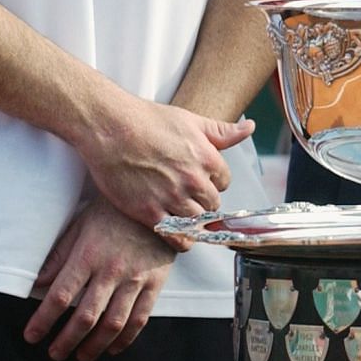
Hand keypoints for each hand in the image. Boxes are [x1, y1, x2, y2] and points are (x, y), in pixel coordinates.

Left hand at [26, 200, 173, 360]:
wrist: (157, 201)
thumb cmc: (112, 212)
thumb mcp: (80, 225)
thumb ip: (58, 256)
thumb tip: (36, 283)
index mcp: (88, 254)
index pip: (60, 295)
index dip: (43, 320)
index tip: (32, 336)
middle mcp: (111, 269)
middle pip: (86, 316)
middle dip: (67, 341)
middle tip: (55, 354)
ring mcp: (135, 278)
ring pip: (113, 323)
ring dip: (94, 346)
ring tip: (81, 356)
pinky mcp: (154, 283)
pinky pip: (139, 319)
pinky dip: (125, 339)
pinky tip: (112, 348)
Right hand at [80, 96, 253, 227]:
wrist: (110, 128)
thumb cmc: (148, 119)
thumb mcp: (190, 120)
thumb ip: (221, 131)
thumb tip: (249, 127)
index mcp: (206, 157)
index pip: (224, 181)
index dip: (213, 181)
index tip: (201, 181)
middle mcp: (192, 179)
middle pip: (212, 204)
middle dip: (204, 202)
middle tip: (189, 199)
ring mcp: (171, 197)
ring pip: (197, 223)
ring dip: (193, 222)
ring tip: (183, 217)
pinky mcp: (149, 212)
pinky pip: (176, 237)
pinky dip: (180, 240)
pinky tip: (176, 235)